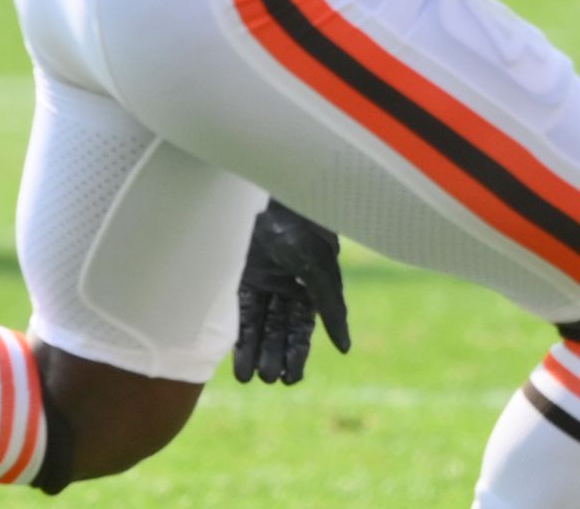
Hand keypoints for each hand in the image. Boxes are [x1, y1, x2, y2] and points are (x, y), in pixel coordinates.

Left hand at [233, 201, 350, 385]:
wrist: (272, 198)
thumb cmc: (304, 231)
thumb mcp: (320, 273)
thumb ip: (331, 310)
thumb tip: (345, 349)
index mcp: (311, 288)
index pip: (303, 329)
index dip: (298, 354)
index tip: (291, 379)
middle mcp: (286, 288)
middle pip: (279, 331)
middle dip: (275, 356)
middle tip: (269, 380)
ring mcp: (262, 282)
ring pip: (258, 325)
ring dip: (254, 350)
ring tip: (250, 378)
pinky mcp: (241, 277)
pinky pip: (238, 310)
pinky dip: (237, 332)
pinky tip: (234, 354)